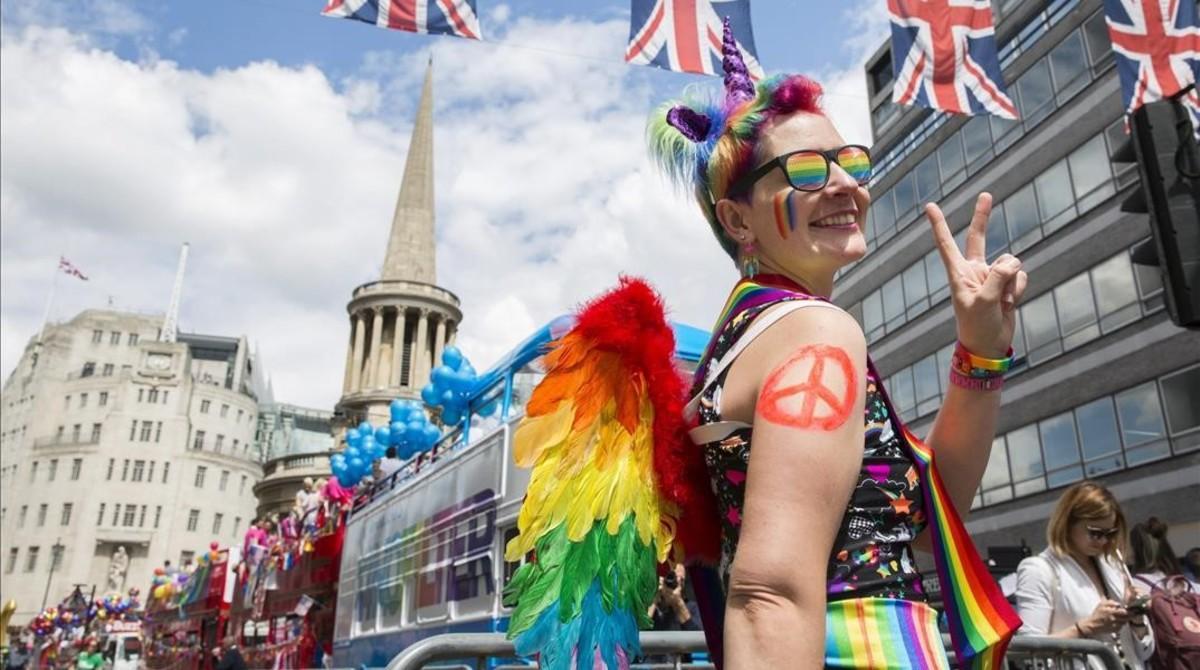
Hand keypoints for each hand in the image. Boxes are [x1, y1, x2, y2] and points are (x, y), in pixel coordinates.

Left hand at [925, 193, 1028, 357]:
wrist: (988, 346)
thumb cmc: (977, 327)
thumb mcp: (984, 302)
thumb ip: (997, 278)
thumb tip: (1012, 262)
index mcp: (958, 274)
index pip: (946, 244)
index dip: (939, 225)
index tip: (930, 206)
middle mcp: (973, 271)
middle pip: (977, 237)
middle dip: (982, 216)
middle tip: (985, 194)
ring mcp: (991, 276)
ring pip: (1009, 262)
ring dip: (1012, 280)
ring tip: (1003, 301)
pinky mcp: (1006, 284)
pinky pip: (1020, 275)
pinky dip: (1019, 288)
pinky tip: (1011, 303)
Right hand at [1081, 599, 1128, 635]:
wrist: (1092, 625)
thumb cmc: (1097, 614)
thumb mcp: (1101, 605)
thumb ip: (1110, 602)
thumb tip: (1118, 604)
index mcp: (1111, 612)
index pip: (1125, 612)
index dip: (1128, 611)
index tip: (1128, 610)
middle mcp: (1115, 619)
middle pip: (1127, 618)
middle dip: (1129, 615)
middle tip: (1129, 614)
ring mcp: (1115, 625)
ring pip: (1125, 622)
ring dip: (1125, 620)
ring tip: (1121, 617)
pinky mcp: (1115, 630)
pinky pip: (1121, 626)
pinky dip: (1121, 624)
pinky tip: (1117, 622)